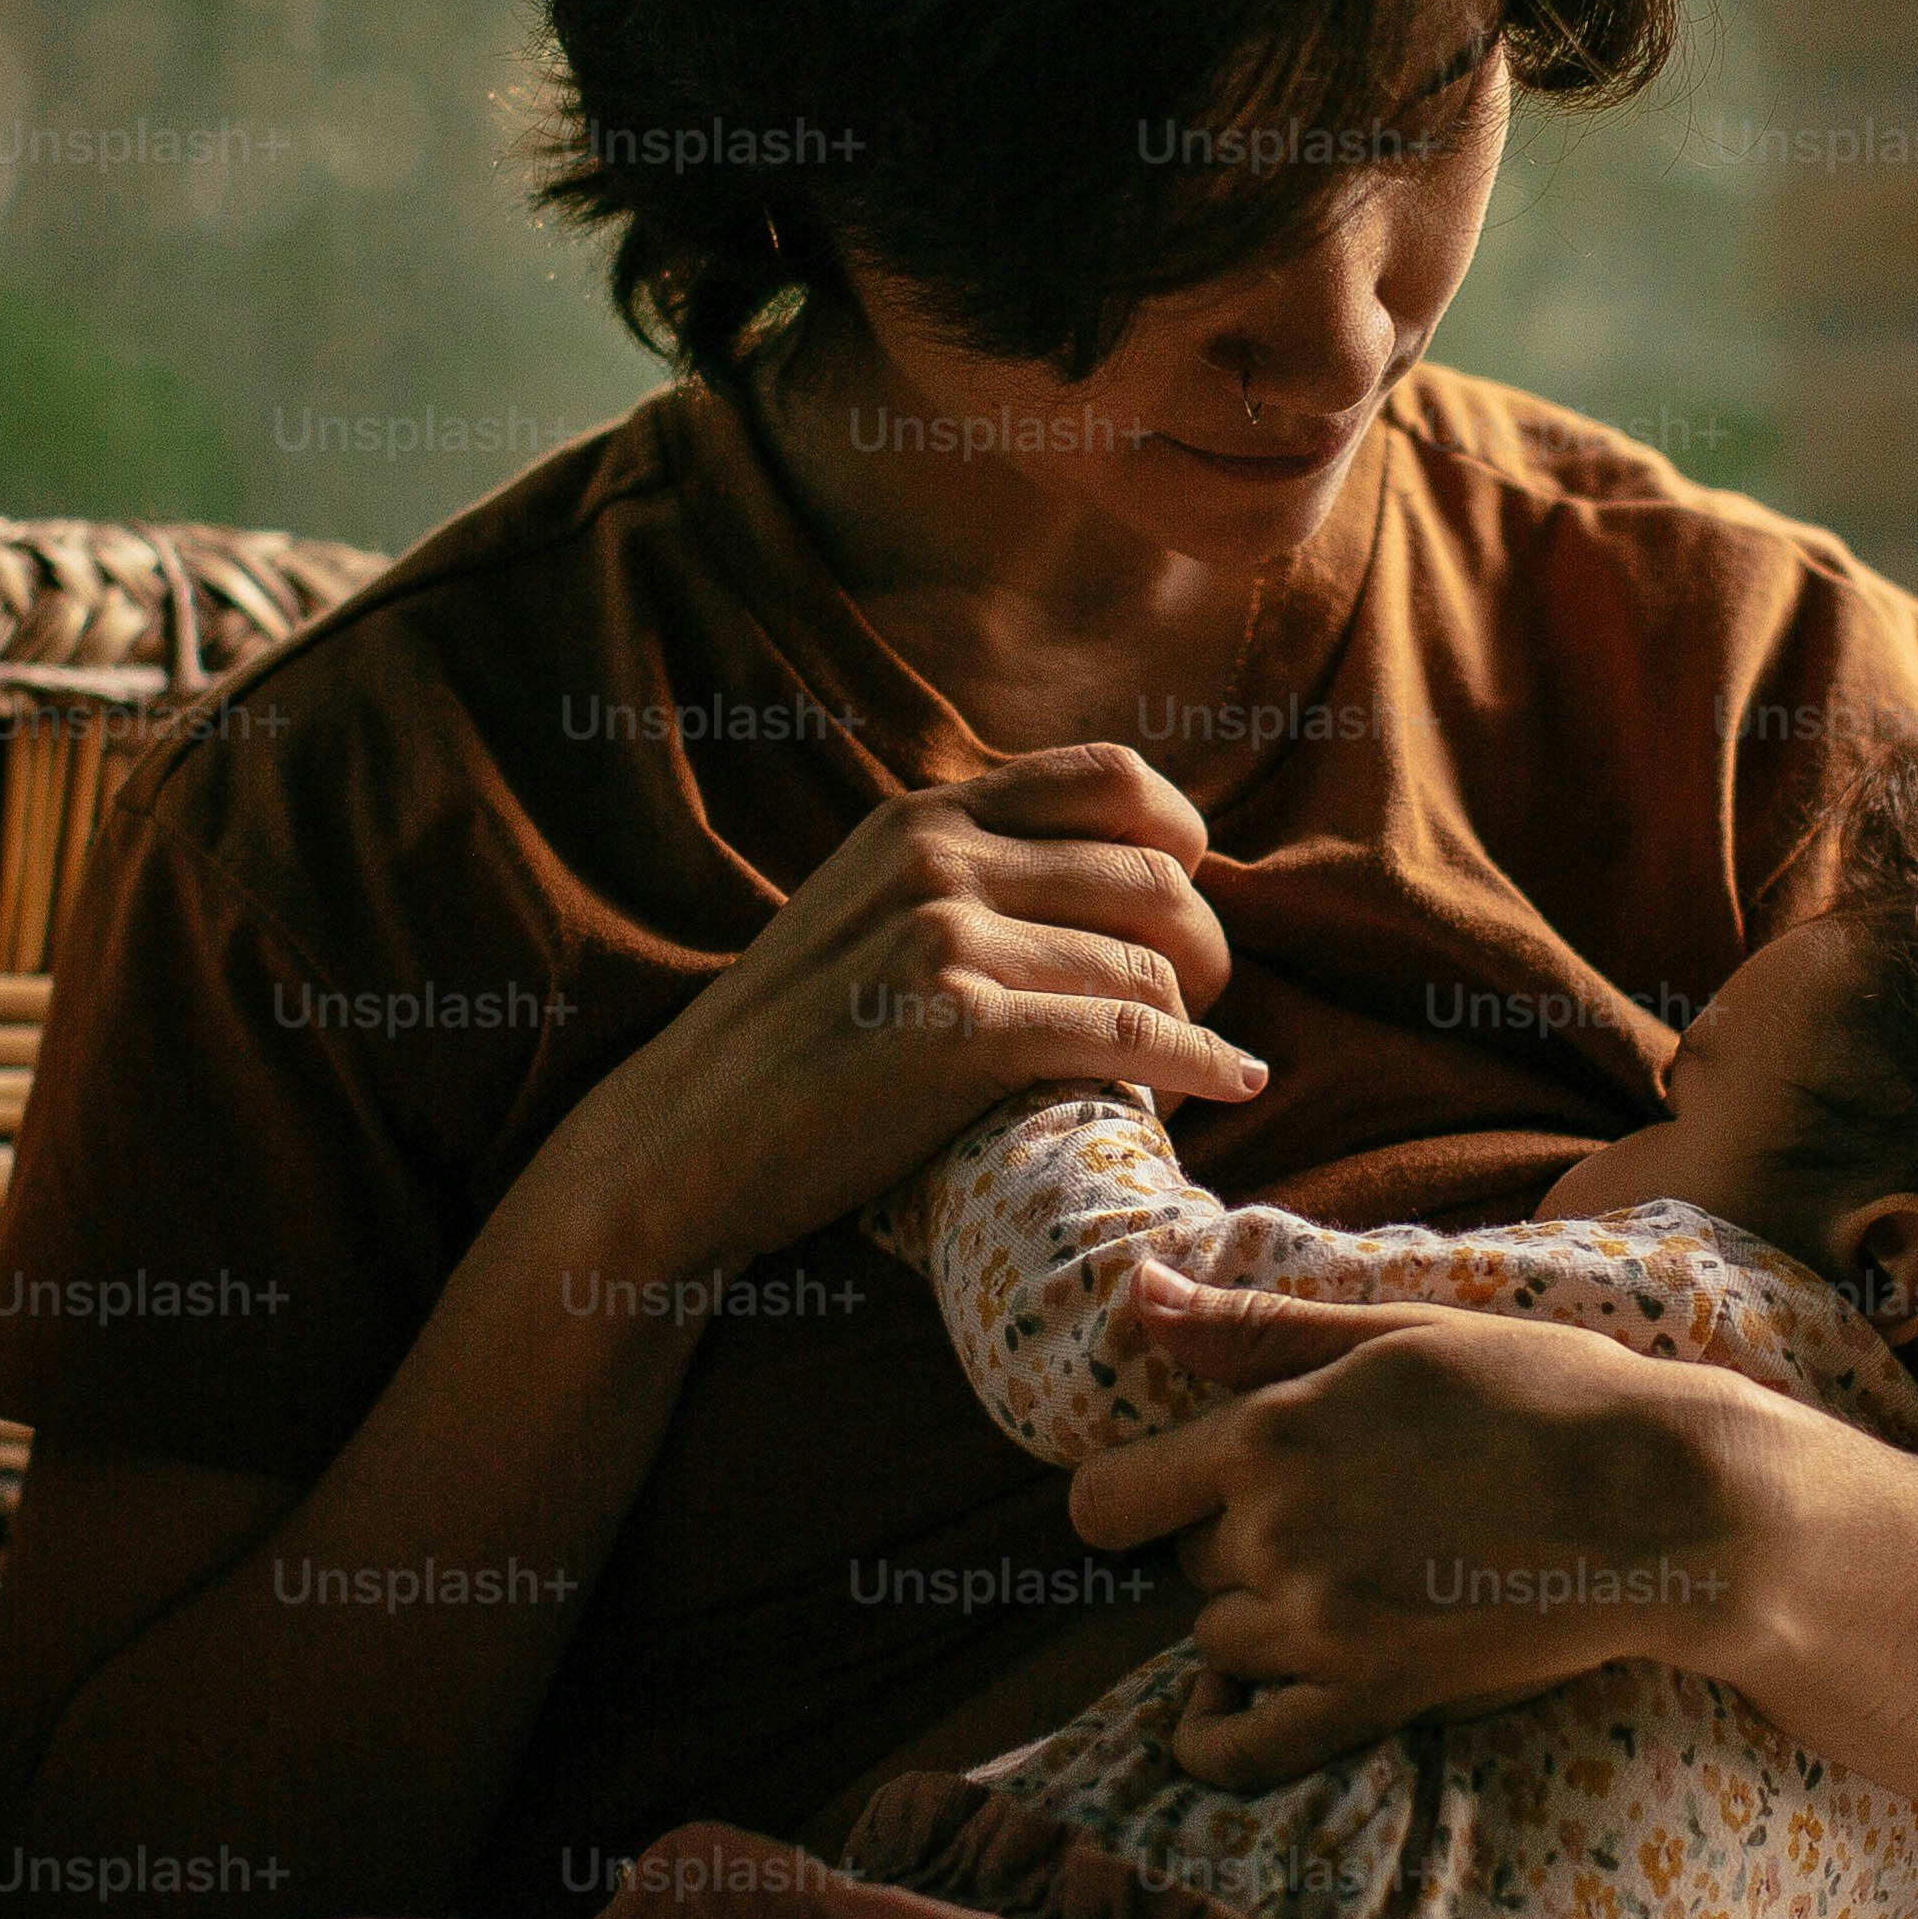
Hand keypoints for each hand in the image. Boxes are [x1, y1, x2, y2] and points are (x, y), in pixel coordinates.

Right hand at [549, 745, 1264, 1281]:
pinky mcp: (956, 1030)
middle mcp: (938, 857)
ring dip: (1192, 1025)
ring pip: (1151, 963)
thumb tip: (1109, 881)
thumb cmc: (791, 1044)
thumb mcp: (866, 911)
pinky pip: (1128, 1034)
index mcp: (923, 817)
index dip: (1183, 839)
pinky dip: (1199, 1064)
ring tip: (1178, 1075)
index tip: (1185, 909)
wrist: (681, 1141)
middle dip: (1204, 950)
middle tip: (1196, 1012)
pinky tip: (1236, 1085)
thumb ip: (964, 875)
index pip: (1113, 777)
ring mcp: (943, 938)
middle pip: (1158, 876)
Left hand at [1065, 1260, 1767, 1785]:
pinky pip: (1245, 1748)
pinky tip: (1219, 1715)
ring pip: (1216, 1641)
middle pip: (1184, 1561)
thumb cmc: (1542, 1393)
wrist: (1661, 1501)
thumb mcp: (1396, 1334)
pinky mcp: (1376, 1696)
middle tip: (1328, 1516)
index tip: (1178, 1492)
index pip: (1112, 1494)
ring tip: (1342, 1581)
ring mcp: (1323, 1625)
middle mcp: (1277, 1532)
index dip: (1135, 1493)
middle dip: (1233, 1542)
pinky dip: (1215, 1740)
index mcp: (1270, 1433)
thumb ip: (1254, 1328)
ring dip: (1254, 1619)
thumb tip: (1133, 1295)